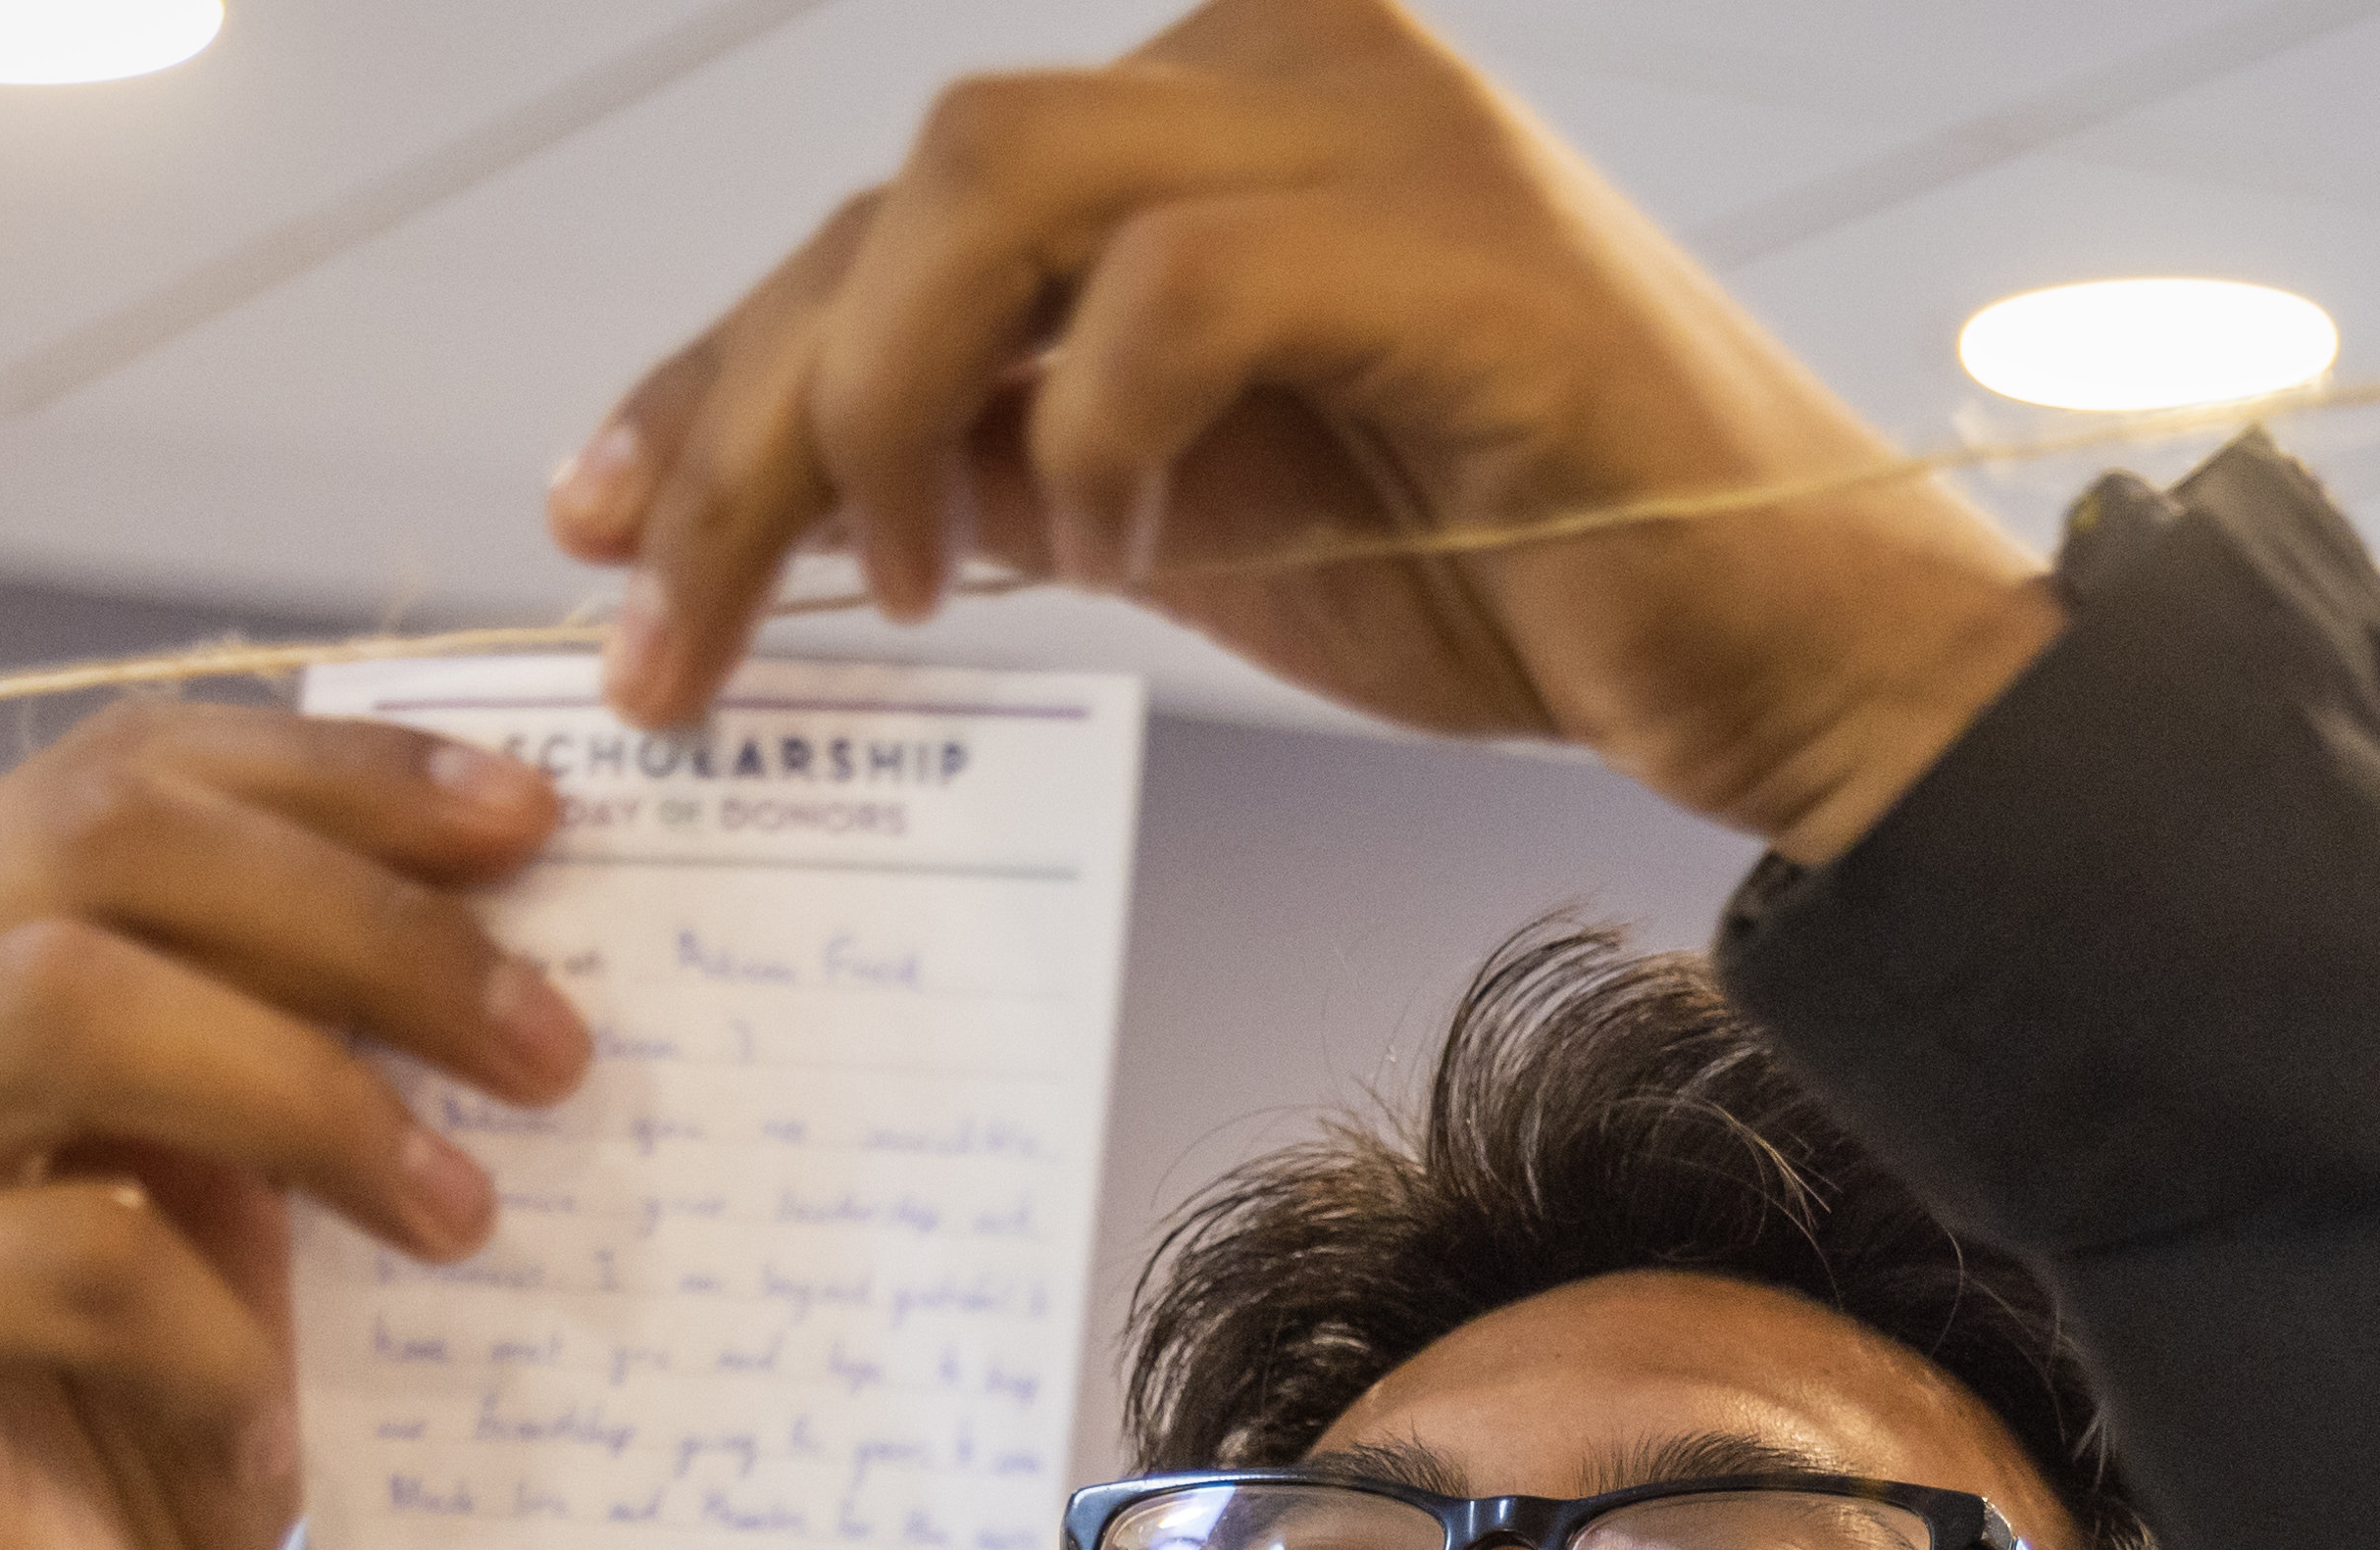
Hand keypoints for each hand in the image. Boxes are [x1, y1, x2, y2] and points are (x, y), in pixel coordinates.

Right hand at [0, 708, 587, 1549]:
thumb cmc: (112, 1448)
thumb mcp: (219, 1211)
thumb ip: (279, 1054)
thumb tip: (497, 925)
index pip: (114, 775)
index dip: (333, 778)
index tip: (533, 825)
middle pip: (97, 847)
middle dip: (361, 921)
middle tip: (547, 1044)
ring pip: (66, 1003)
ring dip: (313, 1095)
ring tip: (461, 1216)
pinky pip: (66, 1258)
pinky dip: (215, 1334)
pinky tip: (274, 1430)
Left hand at [555, 0, 2057, 867]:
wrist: (1779, 658)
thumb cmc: (1508, 571)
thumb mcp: (1194, 504)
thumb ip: (1013, 456)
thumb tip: (790, 493)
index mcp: (1214, 107)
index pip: (896, 216)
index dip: (717, 369)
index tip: (600, 523)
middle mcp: (1282, 61)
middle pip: (912, 191)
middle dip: (753, 422)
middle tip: (679, 632)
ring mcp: (1376, 137)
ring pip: (998, 187)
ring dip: (893, 405)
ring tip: (917, 586)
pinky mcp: (1460, 254)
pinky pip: (1183, 288)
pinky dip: (1108, 429)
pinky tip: (1124, 549)